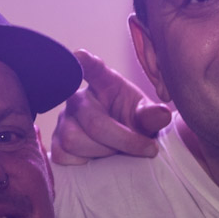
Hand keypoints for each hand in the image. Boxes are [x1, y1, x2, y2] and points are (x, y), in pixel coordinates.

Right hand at [50, 49, 173, 165]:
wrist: (126, 146)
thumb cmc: (135, 124)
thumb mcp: (148, 117)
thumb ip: (153, 116)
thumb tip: (162, 114)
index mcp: (105, 83)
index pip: (94, 69)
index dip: (86, 62)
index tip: (80, 55)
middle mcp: (79, 98)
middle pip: (94, 123)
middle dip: (123, 141)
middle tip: (145, 148)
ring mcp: (64, 119)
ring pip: (74, 140)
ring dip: (102, 153)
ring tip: (116, 151)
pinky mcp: (55, 141)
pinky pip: (62, 155)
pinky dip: (83, 162)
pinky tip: (96, 158)